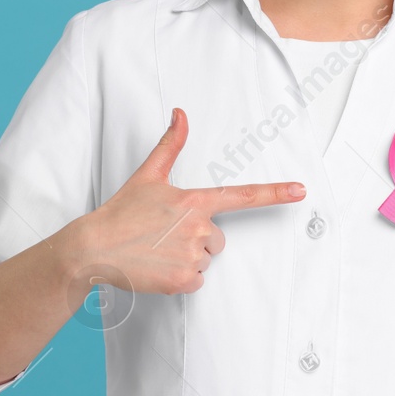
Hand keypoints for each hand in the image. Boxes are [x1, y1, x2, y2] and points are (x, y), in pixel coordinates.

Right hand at [75, 107, 306, 294]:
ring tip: (158, 252)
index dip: (275, 193)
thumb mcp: (148, 175)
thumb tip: (181, 113)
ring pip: (206, 261)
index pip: (243, 195)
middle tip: (164, 237)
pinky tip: (158, 268)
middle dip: (197, 240)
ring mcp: (193, 255)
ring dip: (187, 260)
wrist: (94, 248)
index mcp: (194, 201)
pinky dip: (180, 279)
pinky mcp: (184, 280)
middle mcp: (199, 227)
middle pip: (218, 239)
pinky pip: (197, 282)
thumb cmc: (121, 212)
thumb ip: (171, 144)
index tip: (300, 191)